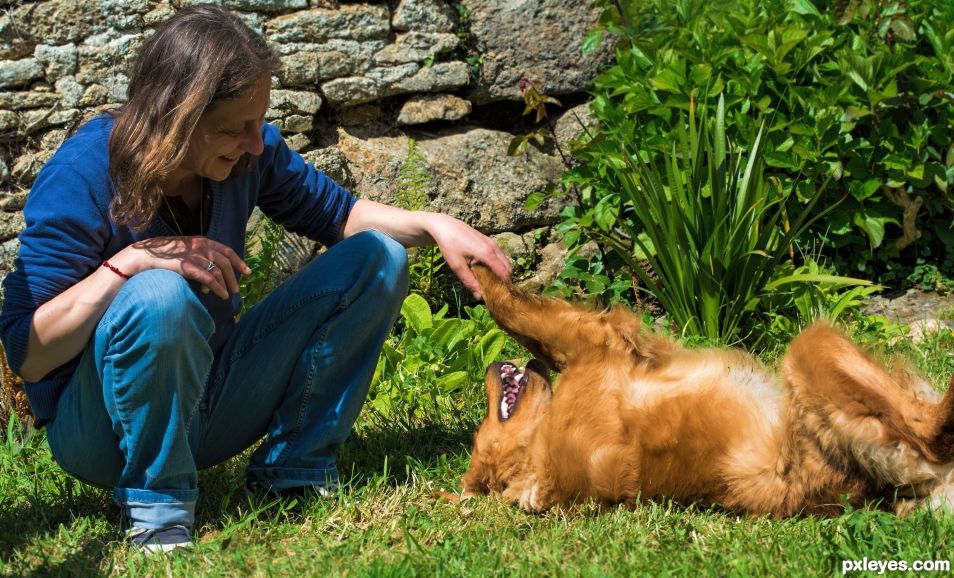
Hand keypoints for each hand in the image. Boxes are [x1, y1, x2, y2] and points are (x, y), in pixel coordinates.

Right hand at [114, 236, 251, 299]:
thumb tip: (209, 281)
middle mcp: (200, 246)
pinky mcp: (187, 266)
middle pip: (225, 262)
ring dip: (226, 284)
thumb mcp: (184, 254)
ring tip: (228, 295)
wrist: (142, 256)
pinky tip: (221, 295)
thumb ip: (199, 261)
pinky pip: (208, 278)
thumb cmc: (163, 257)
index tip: (247, 271)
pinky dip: (217, 288)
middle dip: (234, 276)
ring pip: (218, 271)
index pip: (226, 250)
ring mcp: (193, 255)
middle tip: (237, 289)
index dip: (239, 261)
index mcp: (201, 241)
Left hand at [427, 214, 510, 298]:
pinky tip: (486, 271)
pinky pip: (499, 256)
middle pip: (508, 268)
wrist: (445, 226)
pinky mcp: (489, 240)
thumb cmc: (449, 245)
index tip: (498, 296)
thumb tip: (480, 297)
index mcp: (487, 253)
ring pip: (505, 261)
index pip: (504, 273)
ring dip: (501, 272)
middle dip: (504, 280)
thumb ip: (469, 281)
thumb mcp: (457, 266)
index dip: (504, 286)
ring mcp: (492, 242)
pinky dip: (498, 265)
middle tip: (494, 291)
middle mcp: (494, 247)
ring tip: (490, 283)